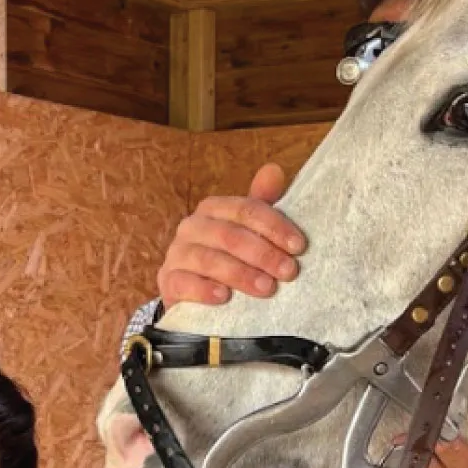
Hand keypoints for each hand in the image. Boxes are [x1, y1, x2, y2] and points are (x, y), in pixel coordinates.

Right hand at [156, 164, 305, 308]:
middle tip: (289, 271)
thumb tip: (274, 170)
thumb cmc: (228, 259)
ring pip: (208, 259)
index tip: (299, 246)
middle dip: (263, 253)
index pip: (246, 210)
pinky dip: (204, 289)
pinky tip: (224, 297)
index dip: (274, 226)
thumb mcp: (248, 233)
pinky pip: (183, 283)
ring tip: (267, 288)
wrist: (193, 294)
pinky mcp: (168, 282)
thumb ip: (261, 207)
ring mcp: (177, 254)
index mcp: (214, 209)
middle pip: (230, 235)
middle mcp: (192, 227)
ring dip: (241, 274)